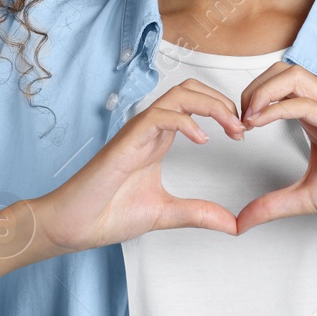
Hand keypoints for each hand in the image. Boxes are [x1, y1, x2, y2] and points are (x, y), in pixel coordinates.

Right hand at [30, 79, 247, 256]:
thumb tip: (232, 224)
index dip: (223, 111)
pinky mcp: (126, 142)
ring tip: (231, 128)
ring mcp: (137, 132)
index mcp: (158, 140)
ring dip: (211, 105)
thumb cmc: (108, 213)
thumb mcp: (166, 214)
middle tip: (242, 128)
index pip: (194, 104)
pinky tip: (202, 141)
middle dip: (222, 101)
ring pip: (178, 95)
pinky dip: (185, 122)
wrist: (74, 225)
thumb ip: (198, 214)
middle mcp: (149, 129)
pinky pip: (159, 116)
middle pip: (190, 90)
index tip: (242, 134)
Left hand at [233, 62, 316, 242]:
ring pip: (294, 76)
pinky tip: (260, 124)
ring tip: (247, 119)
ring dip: (262, 92)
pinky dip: (276, 108)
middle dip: (253, 88)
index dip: (253, 98)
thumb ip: (271, 205)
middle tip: (239, 120)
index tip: (239, 128)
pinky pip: (306, 104)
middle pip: (283, 70)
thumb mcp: (304, 198)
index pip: (280, 83)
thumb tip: (240, 222)